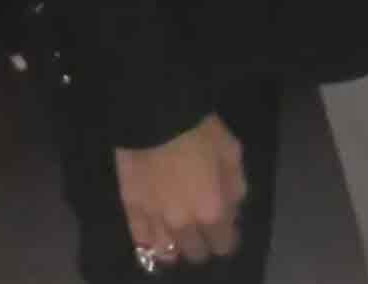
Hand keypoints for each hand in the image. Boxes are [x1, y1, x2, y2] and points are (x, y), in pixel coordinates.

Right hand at [117, 113, 246, 265]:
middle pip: (196, 253)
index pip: (223, 245)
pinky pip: (141, 240)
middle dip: (202, 242)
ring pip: (167, 252)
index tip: (226, 226)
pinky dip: (150, 240)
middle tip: (202, 225)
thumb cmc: (199, 129)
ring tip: (178, 231)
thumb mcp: (231, 151)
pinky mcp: (131, 210)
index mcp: (212, 211)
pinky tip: (155, 232)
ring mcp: (155, 220)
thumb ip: (235, 185)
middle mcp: (184, 225)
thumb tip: (232, 206)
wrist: (156, 115)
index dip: (227, 237)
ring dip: (176, 245)